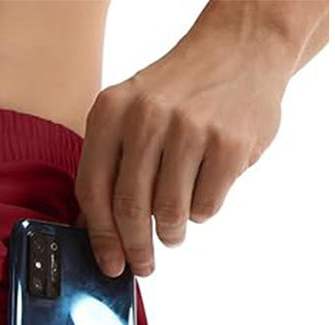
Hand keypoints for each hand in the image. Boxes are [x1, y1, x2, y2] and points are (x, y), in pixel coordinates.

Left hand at [74, 16, 291, 276]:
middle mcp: (146, 117)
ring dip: (170, 233)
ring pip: (169, 213)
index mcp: (110, 111)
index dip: (100, 237)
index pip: (93, 190)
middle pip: (130, 209)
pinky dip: (202, 211)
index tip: (109, 264)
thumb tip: (94, 232)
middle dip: (136, 249)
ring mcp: (191, 128)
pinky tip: (203, 190)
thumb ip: (107, 167)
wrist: (241, 48)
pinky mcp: (229, 143)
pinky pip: (205, 206)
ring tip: (173, 229)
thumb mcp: (129, 114)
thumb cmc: (177, 95)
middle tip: (142, 266)